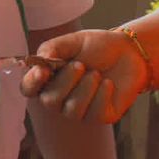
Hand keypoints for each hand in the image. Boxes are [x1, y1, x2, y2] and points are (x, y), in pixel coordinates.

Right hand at [19, 30, 148, 123]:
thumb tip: (39, 62)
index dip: (32, 83)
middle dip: (65, 82)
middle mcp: (60, 99)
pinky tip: (108, 84)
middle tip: (81, 65)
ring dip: (85, 88)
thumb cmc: (98, 47)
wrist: (129, 52)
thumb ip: (52, 48)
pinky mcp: (99, 117)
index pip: (29, 89)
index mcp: (48, 79)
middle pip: (49, 102)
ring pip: (72, 110)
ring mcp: (79, 111)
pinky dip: (102, 95)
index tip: (42, 71)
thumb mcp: (73, 41)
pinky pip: (94, 114)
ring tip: (96, 73)